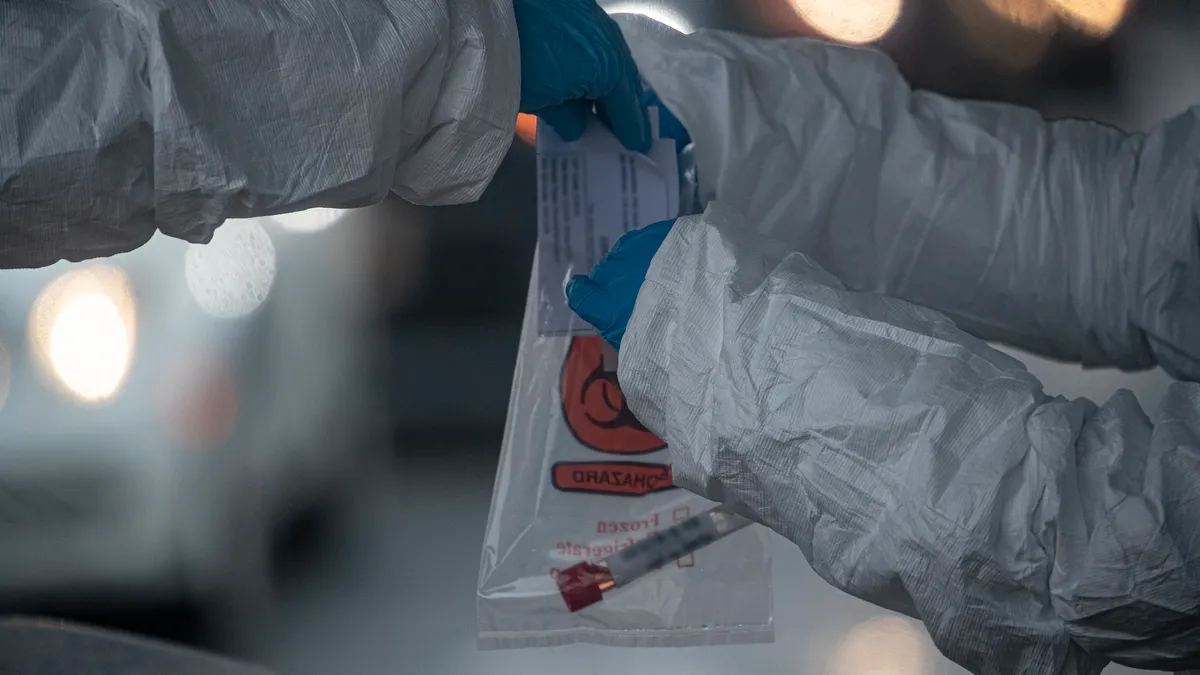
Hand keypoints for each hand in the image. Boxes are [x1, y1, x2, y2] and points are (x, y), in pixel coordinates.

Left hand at [513, 0, 651, 152]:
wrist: (491, 9)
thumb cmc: (519, 63)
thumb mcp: (541, 102)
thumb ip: (568, 120)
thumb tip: (579, 127)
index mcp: (609, 70)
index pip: (627, 108)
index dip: (632, 130)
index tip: (638, 148)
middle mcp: (612, 43)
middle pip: (625, 82)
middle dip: (625, 108)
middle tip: (626, 131)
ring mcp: (598, 22)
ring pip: (615, 60)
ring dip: (612, 85)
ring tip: (606, 106)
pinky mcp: (582, 9)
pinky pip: (601, 44)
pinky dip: (600, 64)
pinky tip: (589, 75)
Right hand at [566, 219, 675, 349]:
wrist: (723, 303)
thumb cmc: (679, 338)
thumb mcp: (643, 348)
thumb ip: (622, 329)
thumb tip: (619, 322)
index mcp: (608, 304)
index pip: (581, 292)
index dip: (583, 293)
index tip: (587, 294)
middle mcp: (618, 271)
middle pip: (605, 270)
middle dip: (614, 280)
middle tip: (637, 295)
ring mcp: (640, 247)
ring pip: (626, 251)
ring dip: (634, 262)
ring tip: (657, 276)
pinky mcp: (665, 231)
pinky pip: (650, 239)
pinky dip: (658, 250)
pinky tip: (674, 261)